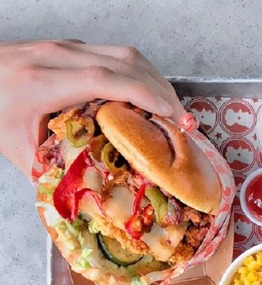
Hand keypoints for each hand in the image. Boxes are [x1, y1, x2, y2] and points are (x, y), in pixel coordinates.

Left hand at [0, 40, 184, 174]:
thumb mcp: (16, 146)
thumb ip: (52, 169)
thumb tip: (86, 200)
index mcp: (41, 82)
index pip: (103, 79)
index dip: (143, 94)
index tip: (170, 115)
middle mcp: (57, 56)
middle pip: (125, 62)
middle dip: (162, 90)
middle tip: (183, 120)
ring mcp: (66, 47)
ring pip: (127, 54)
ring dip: (157, 80)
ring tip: (174, 109)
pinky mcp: (72, 46)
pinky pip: (118, 54)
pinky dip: (142, 74)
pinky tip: (151, 95)